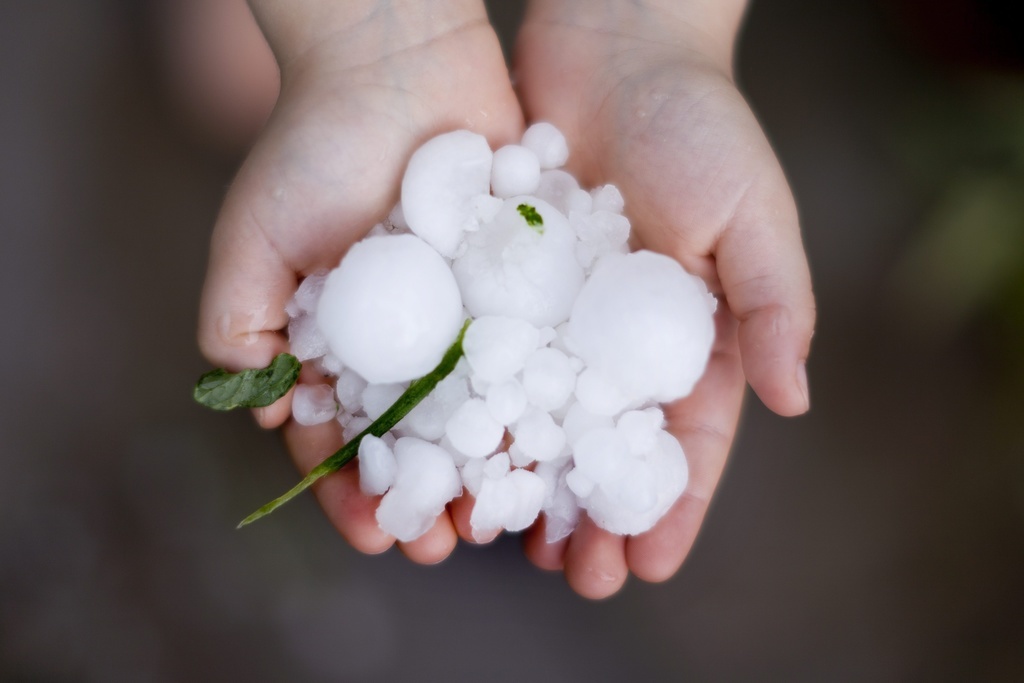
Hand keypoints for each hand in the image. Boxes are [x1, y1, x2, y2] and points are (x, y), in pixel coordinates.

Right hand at [198, 0, 522, 562]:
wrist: (397, 61)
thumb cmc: (313, 143)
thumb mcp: (251, 236)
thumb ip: (237, 323)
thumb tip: (263, 411)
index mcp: (343, 343)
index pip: (345, 438)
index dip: (354, 492)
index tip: (376, 534)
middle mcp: (409, 339)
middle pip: (423, 440)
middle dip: (435, 494)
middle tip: (452, 542)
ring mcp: (469, 315)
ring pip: (484, 410)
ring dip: (494, 466)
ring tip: (510, 515)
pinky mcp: (522, 284)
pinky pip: (535, 352)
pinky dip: (544, 399)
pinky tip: (559, 441)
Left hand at [513, 0, 815, 597]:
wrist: (611, 48)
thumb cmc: (697, 122)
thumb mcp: (751, 210)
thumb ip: (773, 302)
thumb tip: (796, 400)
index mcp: (693, 335)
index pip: (688, 440)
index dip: (672, 507)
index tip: (647, 566)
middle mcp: (623, 339)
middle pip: (608, 447)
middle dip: (594, 513)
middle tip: (573, 576)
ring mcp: (560, 318)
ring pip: (542, 420)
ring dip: (529, 482)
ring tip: (507, 541)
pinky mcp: (504, 286)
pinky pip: (486, 360)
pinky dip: (475, 412)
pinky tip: (455, 456)